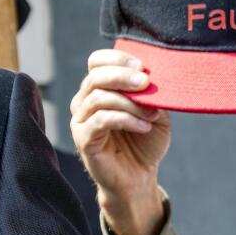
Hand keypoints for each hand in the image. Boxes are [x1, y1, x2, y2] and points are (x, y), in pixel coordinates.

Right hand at [69, 49, 169, 234]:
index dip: (117, 58)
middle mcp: (84, 101)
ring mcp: (80, 120)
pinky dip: (125, 119)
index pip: (97, 62)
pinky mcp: (82, 139)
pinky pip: (100, 120)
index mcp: (99, 89)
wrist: (138, 176)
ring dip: (129, 103)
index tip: (142, 66)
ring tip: (151, 114)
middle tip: (146, 82)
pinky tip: (143, 126)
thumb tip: (150, 78)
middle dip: (122, 76)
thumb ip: (150, 94)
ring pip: (98, 98)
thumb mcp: (155, 111)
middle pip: (95, 77)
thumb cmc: (145, 142)